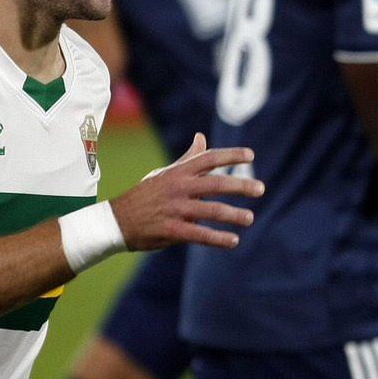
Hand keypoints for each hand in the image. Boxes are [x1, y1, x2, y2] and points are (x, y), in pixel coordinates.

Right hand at [109, 134, 261, 250]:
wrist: (116, 221)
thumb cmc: (145, 195)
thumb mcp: (164, 173)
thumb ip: (188, 158)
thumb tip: (202, 137)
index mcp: (178, 173)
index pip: (209, 159)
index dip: (231, 155)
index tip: (251, 155)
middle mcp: (179, 188)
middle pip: (216, 184)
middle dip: (241, 186)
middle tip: (260, 189)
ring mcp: (175, 210)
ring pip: (211, 211)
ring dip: (233, 215)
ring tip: (250, 218)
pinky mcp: (172, 231)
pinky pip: (200, 235)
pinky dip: (218, 238)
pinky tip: (234, 241)